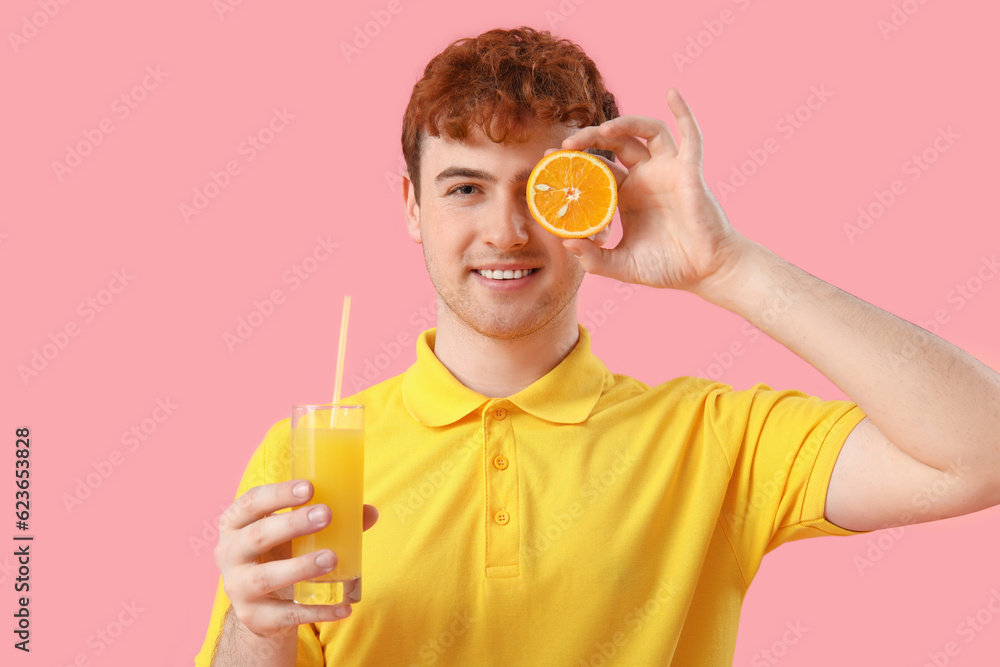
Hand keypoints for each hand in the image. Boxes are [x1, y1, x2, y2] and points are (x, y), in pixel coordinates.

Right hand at [214, 480, 378, 636]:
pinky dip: (318, 611)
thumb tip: (370, 512)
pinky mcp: (255, 617)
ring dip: (300, 567)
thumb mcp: (294, 535)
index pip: (251, 502)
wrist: (261, 608)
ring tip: (331, 558)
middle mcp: (230, 554)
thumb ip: (327, 522)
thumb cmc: (279, 555)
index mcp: (236, 524)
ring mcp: (238, 588)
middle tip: (326, 515)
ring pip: (266, 577)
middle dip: (291, 524)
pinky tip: (344, 606)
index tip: (309, 487)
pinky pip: (287, 615)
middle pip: (257, 536)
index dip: (278, 494)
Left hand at [559, 88, 749, 294]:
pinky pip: (691, 135)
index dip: (574, 161)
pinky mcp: (691, 170)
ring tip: (601, 130)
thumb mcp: (623, 265)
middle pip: (615, 144)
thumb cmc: (669, 268)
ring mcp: (669, 170)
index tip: (549, 158)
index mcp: (627, 196)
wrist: (707, 271)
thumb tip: (566, 243)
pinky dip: (683, 112)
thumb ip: (594, 259)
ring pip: (645, 132)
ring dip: (624, 124)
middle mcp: (646, 177)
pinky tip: (672, 93)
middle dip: (589, 139)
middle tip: (565, 145)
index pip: (596, 168)